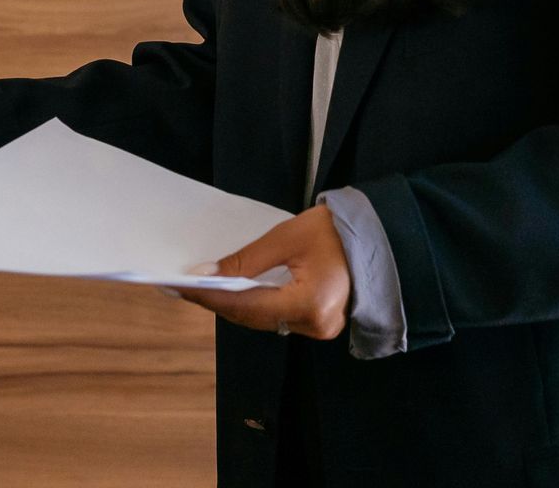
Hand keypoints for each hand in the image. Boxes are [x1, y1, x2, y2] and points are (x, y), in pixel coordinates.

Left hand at [176, 206, 352, 339]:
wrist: (379, 235)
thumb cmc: (336, 231)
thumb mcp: (286, 238)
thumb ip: (246, 260)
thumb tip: (205, 273)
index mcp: (310, 305)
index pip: (245, 306)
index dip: (210, 296)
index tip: (179, 286)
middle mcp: (315, 325)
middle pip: (252, 317)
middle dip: (216, 300)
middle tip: (182, 286)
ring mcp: (319, 328)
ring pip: (262, 320)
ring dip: (232, 303)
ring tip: (200, 287)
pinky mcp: (319, 321)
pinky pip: (276, 316)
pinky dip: (252, 304)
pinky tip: (231, 291)